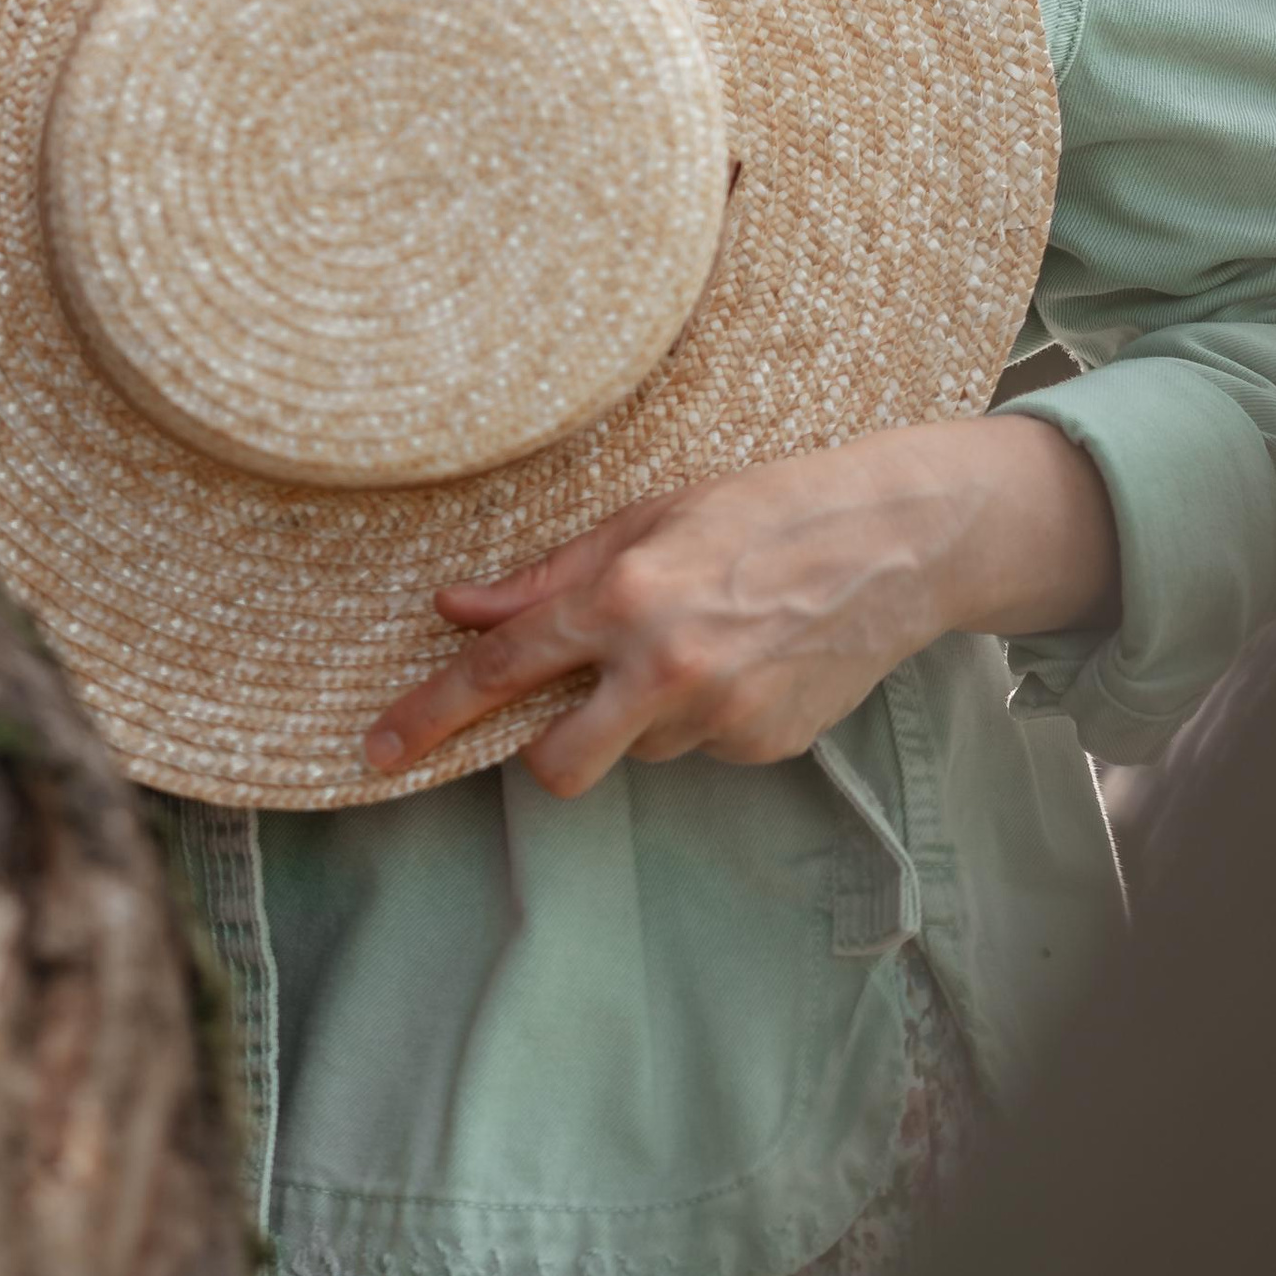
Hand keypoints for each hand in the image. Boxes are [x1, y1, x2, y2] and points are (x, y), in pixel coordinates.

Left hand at [362, 415, 1118, 802]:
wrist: (897, 541)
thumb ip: (547, 577)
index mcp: (624, 597)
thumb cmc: (763, 509)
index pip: (501, 670)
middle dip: (545, 753)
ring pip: (637, 752)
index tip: (378, 750)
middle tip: (570, 708)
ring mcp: (721, 718)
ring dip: (643, 717)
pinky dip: (705, 718)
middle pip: (557, 766)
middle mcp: (665, 667)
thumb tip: (457, 607)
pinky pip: (701, 750)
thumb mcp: (645, 518)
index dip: (429, 714)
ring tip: (702, 642)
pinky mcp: (766, 748)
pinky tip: (748, 661)